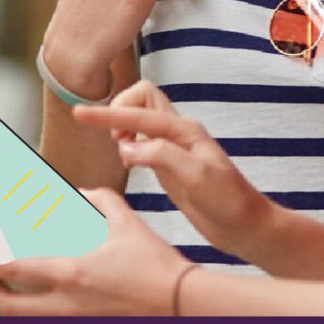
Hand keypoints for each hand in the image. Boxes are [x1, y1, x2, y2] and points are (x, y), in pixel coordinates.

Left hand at [0, 188, 192, 315]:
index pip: (12, 270)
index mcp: (71, 273)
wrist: (182, 302)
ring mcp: (77, 321)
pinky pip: (53, 322)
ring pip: (28, 320)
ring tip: (12, 288)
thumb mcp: (127, 222)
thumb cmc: (156, 264)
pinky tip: (47, 296)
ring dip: (14, 304)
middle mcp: (67, 303)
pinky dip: (41, 310)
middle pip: (9, 307)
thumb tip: (83, 192)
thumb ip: (101, 200)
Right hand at [72, 82, 272, 257]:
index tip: (79, 114)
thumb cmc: (228, 201)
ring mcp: (173, 147)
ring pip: (141, 118)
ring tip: (123, 151)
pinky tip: (129, 161)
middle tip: (117, 140)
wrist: (245, 226)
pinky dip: (128, 143)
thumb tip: (126, 147)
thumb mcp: (196, 176)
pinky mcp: (169, 164)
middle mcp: (178, 133)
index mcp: (185, 130)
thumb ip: (160, 155)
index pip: (139, 112)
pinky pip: (142, 140)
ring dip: (123, 126)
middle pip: (141, 98)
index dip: (108, 114)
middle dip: (119, 110)